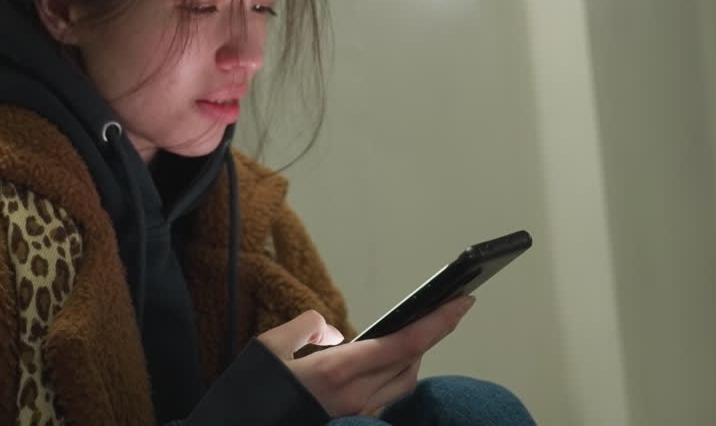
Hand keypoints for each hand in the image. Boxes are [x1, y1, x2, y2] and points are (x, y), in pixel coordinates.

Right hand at [257, 296, 475, 416]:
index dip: (440, 322)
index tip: (464, 301)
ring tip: (414, 333)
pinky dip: (392, 379)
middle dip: (429, 336)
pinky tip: (385, 366)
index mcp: (338, 372)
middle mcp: (355, 398)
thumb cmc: (252, 395)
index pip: (406, 344)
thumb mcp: (269, 348)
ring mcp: (356, 417)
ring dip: (413, 359)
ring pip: (402, 385)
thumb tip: (329, 329)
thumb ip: (304, 328)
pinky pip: (384, 400)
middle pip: (412, 365)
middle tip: (442, 310)